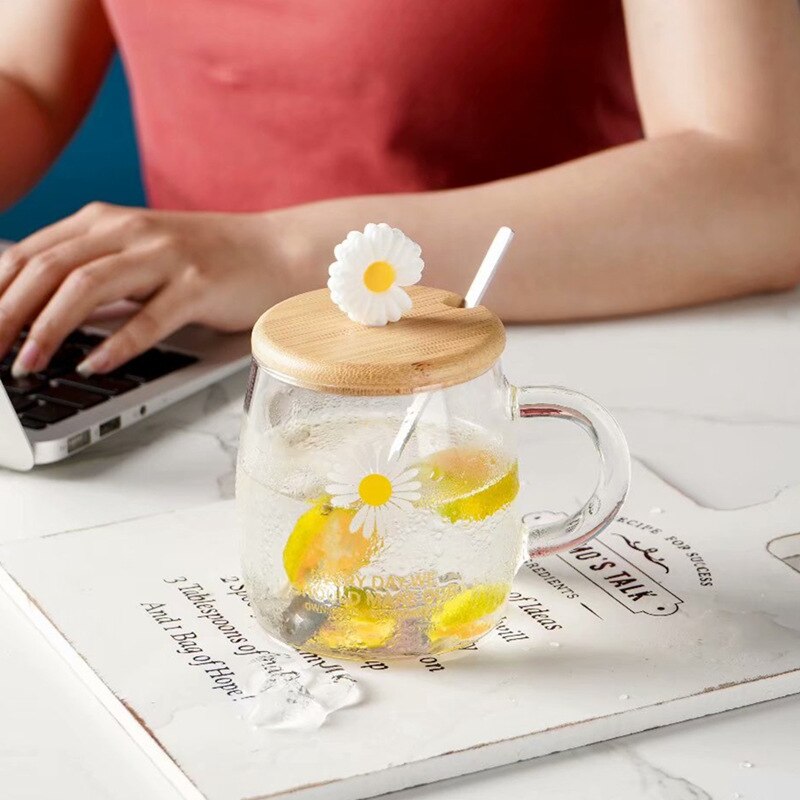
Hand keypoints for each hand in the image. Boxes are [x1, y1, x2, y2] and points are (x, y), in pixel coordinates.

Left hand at [0, 203, 282, 375]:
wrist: (276, 251)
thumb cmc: (208, 258)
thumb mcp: (141, 253)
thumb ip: (93, 270)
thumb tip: (40, 311)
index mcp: (107, 222)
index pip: (31, 254)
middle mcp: (130, 232)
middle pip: (48, 269)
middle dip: (7, 316)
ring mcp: (166, 257)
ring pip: (88, 288)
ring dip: (49, 329)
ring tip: (27, 366)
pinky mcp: (199, 286)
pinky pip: (149, 318)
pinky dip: (116, 345)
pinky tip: (93, 365)